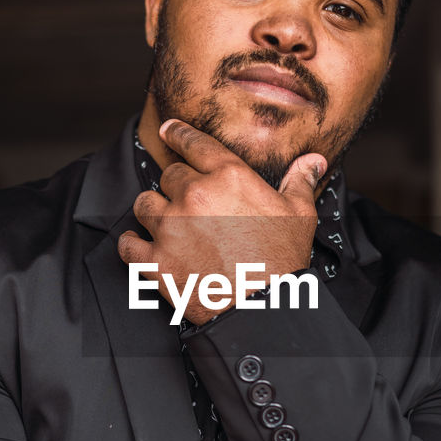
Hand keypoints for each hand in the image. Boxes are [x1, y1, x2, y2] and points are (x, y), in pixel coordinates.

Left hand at [118, 119, 326, 324]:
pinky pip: (128, 243)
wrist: (262, 309)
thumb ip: (300, 182)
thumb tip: (312, 161)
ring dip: (152, 210)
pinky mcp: (155, 260)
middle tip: (188, 203)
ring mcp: (171, 228)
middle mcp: (194, 196)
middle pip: (169, 175)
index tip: (169, 130)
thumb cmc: (282, 262)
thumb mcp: (299, 215)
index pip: (194, 143)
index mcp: (228, 177)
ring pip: (144, 203)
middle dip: (176, 186)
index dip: (178, 133)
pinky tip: (140, 245)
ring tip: (165, 222)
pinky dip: (132, 244)